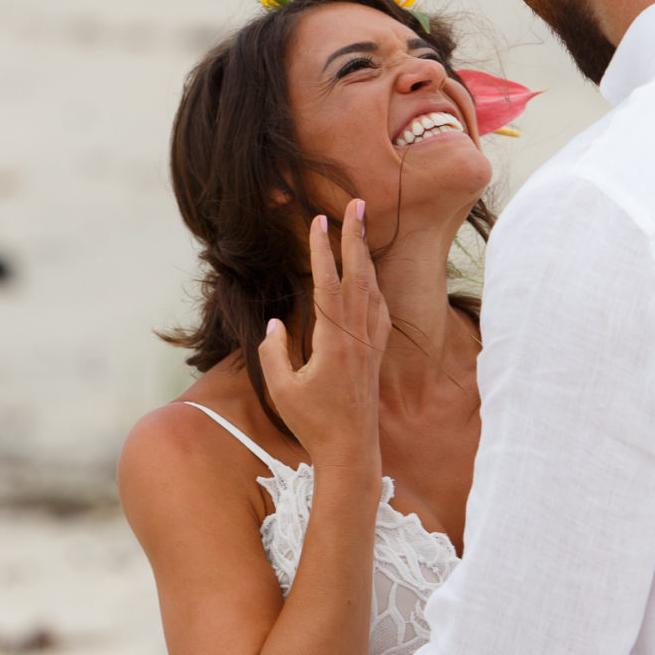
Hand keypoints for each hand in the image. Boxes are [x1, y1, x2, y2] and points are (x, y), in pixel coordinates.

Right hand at [259, 200, 390, 460]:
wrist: (352, 450)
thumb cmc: (313, 423)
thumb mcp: (282, 389)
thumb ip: (275, 352)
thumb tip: (276, 322)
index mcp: (334, 341)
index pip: (328, 285)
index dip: (323, 251)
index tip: (320, 220)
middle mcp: (358, 335)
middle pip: (359, 275)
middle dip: (356, 237)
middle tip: (357, 203)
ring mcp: (371, 342)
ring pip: (372, 288)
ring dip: (366, 255)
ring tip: (362, 226)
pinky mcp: (376, 352)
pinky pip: (379, 308)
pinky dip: (374, 283)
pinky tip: (372, 275)